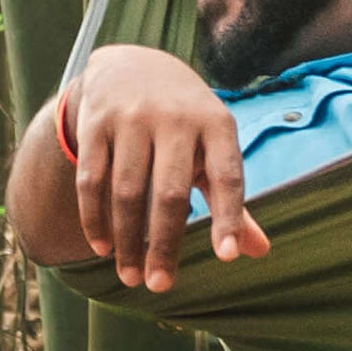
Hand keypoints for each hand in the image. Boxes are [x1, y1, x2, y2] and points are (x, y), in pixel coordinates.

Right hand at [61, 45, 269, 296]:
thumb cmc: (185, 121)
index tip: (227, 257)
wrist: (131, 64)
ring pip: (127, 191)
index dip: (228, 217)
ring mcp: (132, 118)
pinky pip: (92, 179)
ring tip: (130, 276)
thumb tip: (259, 251)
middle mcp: (175, 118)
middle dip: (164, 244)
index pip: (227, 175)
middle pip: (170, 192)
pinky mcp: (96, 123)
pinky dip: (95, 218)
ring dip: (127, 240)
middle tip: (159, 286)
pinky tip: (102, 247)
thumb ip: (231, 198)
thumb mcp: (214, 147)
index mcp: (216, 124)